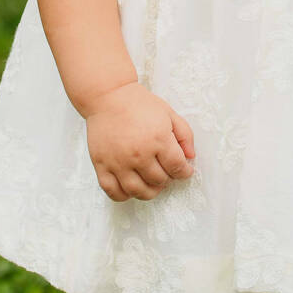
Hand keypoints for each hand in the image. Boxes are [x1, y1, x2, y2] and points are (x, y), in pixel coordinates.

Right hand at [84, 81, 196, 201]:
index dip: (185, 172)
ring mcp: (119, 162)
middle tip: (166, 171)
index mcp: (158, 139)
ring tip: (152, 182)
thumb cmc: (139, 103)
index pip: (177, 167)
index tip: (184, 171)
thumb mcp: (168, 113)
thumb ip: (184, 134)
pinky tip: (131, 186)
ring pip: (138, 191)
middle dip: (167, 178)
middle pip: (159, 180)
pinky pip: (114, 192)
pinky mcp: (102, 166)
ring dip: (150, 191)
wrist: (108, 96)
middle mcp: (139, 153)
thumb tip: (190, 157)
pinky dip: (124, 195)